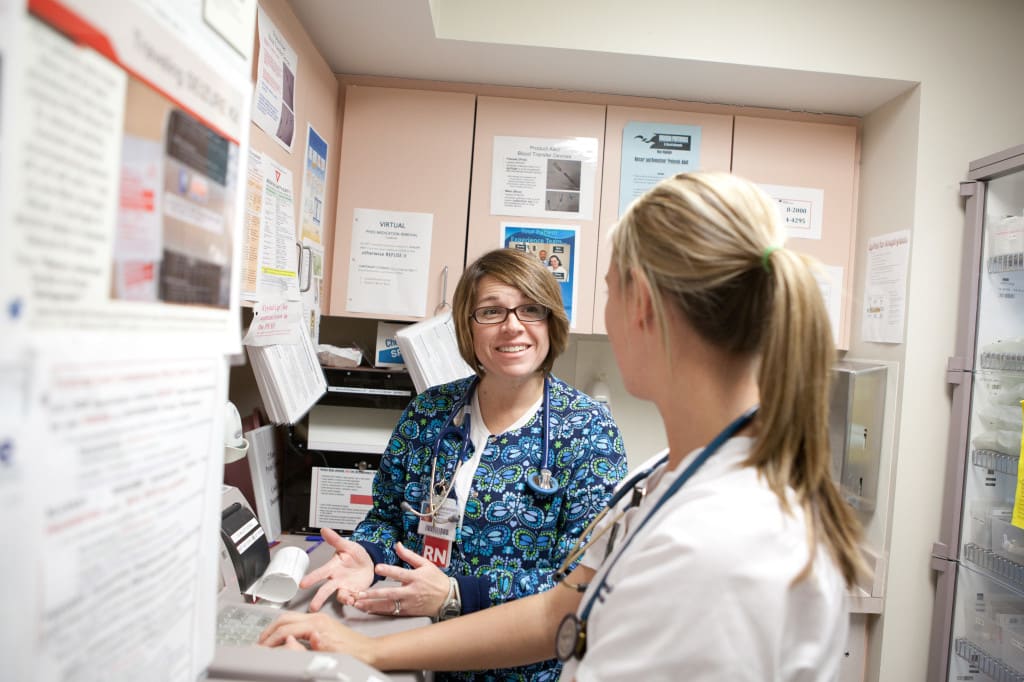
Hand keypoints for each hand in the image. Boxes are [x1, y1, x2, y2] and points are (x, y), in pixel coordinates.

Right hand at [259, 611, 373, 662]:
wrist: (369, 652)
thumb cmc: (354, 654)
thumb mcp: (327, 655)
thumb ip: (304, 649)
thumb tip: (287, 642)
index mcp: (316, 624)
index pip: (285, 629)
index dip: (270, 641)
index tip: (261, 649)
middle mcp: (317, 618)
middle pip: (284, 619)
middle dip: (269, 631)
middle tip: (259, 644)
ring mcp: (319, 619)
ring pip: (290, 618)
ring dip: (276, 629)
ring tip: (267, 641)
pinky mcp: (321, 623)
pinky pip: (297, 622)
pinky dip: (285, 628)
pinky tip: (283, 637)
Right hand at [300, 528, 374, 611]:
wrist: (369, 562)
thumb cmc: (354, 555)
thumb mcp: (347, 545)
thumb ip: (335, 540)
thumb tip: (324, 530)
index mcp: (332, 568)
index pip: (320, 573)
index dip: (311, 578)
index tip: (302, 584)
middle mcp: (336, 580)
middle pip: (325, 590)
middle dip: (319, 599)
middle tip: (312, 607)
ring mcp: (345, 587)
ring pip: (341, 596)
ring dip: (344, 598)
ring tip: (348, 600)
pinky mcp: (355, 592)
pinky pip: (354, 598)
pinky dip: (355, 600)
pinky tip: (357, 600)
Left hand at [352, 541, 451, 617]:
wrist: (449, 598)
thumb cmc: (437, 580)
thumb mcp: (426, 564)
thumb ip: (409, 555)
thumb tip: (397, 545)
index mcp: (416, 577)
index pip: (400, 573)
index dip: (388, 570)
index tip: (377, 568)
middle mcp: (411, 591)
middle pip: (390, 593)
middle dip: (374, 594)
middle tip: (360, 593)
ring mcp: (409, 603)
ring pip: (389, 606)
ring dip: (372, 605)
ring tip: (359, 603)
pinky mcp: (409, 611)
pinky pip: (392, 612)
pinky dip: (380, 611)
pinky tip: (369, 610)